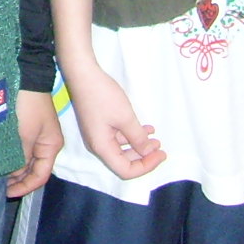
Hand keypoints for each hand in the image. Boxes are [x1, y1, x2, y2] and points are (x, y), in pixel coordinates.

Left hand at [7, 88, 62, 196]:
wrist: (25, 76)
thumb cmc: (27, 105)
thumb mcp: (24, 134)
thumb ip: (20, 157)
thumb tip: (13, 174)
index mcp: (51, 146)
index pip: (40, 176)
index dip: (25, 187)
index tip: (8, 193)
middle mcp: (46, 143)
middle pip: (33, 169)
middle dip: (18, 179)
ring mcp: (36, 135)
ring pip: (25, 160)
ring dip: (13, 168)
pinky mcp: (26, 128)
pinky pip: (20, 149)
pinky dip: (11, 157)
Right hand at [64, 65, 165, 181]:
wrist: (83, 73)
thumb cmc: (103, 96)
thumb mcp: (125, 117)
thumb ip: (138, 138)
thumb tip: (148, 152)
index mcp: (101, 147)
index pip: (126, 170)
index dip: (146, 166)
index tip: (160, 154)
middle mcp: (97, 145)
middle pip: (123, 161)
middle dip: (144, 157)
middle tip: (160, 148)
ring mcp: (96, 134)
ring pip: (121, 149)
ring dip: (139, 145)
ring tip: (155, 137)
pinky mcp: (98, 124)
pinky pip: (116, 136)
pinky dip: (131, 134)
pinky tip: (144, 127)